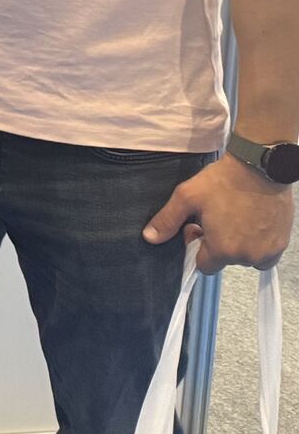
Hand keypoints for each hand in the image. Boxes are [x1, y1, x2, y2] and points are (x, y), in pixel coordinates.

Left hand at [143, 154, 294, 270]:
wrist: (259, 167)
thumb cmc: (223, 181)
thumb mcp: (187, 197)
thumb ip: (167, 221)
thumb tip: (149, 238)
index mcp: (223, 249)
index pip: (204, 266)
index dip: (197, 247)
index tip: (198, 226)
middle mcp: (247, 256)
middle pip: (226, 260)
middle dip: (218, 244)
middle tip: (216, 218)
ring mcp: (268, 251)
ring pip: (246, 258)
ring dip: (238, 244)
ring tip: (234, 217)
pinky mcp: (282, 243)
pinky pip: (266, 254)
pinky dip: (258, 243)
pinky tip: (251, 222)